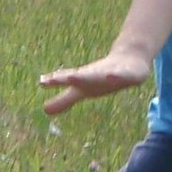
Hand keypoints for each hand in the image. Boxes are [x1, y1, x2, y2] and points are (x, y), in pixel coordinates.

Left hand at [37, 49, 151, 114]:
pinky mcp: (130, 73)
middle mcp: (96, 74)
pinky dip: (119, 76)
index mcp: (84, 79)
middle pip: (86, 75)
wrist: (127, 61)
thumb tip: (44, 110)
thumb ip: (64, 100)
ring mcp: (114, 72)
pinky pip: (126, 75)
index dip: (56, 81)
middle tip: (69, 77)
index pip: (67, 80)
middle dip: (78, 76)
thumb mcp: (81, 91)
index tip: (42, 82)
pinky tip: (114, 76)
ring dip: (103, 74)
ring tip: (102, 75)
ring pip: (107, 73)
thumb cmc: (99, 77)